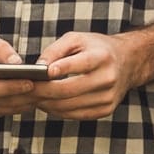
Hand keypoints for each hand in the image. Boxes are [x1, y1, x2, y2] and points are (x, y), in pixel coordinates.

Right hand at [0, 31, 40, 119]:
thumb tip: (19, 62)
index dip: (12, 88)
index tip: (32, 82)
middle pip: (1, 101)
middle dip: (27, 95)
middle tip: (50, 88)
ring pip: (5, 109)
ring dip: (27, 102)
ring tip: (48, 92)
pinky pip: (3, 112)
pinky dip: (19, 105)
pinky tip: (35, 96)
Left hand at [29, 31, 147, 120]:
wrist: (127, 62)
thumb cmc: (96, 48)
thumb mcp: (77, 39)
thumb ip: (56, 49)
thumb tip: (38, 67)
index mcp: (103, 57)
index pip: (81, 64)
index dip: (62, 68)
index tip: (43, 72)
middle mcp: (108, 78)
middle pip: (70, 89)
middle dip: (44, 90)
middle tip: (26, 88)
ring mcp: (108, 96)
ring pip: (70, 105)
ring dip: (48, 103)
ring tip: (32, 97)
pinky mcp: (106, 109)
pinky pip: (76, 114)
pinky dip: (58, 111)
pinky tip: (46, 104)